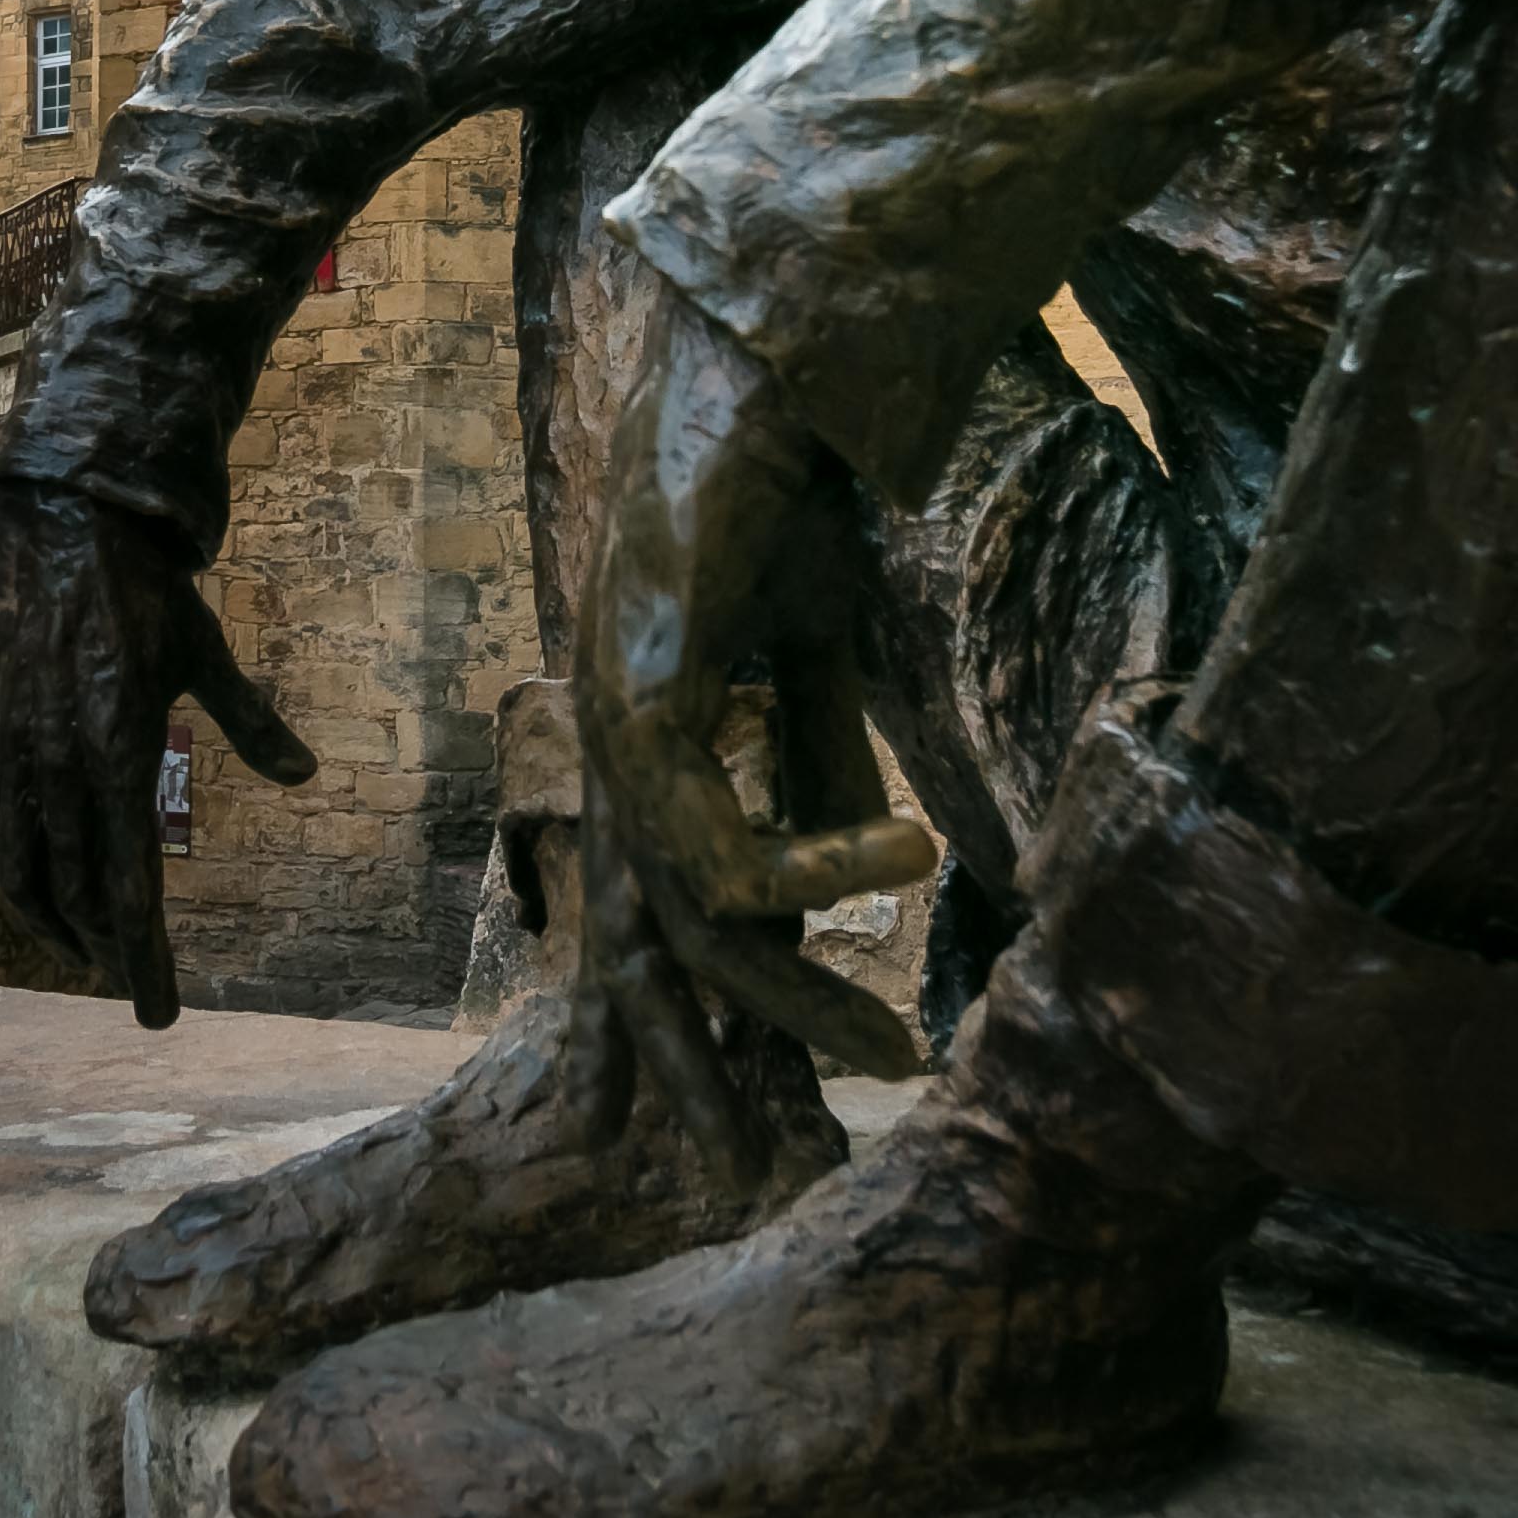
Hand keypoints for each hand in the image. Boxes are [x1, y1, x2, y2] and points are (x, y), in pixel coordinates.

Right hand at [0, 479, 315, 1026]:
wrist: (61, 523)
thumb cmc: (145, 592)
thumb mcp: (206, 656)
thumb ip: (251, 723)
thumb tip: (304, 775)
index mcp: (118, 754)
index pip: (130, 889)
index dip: (144, 959)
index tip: (162, 1013)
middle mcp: (57, 766)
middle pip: (76, 895)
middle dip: (106, 954)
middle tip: (136, 991)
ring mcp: (11, 754)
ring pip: (22, 875)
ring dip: (55, 926)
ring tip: (87, 954)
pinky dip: (11, 875)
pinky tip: (33, 891)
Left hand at [570, 305, 933, 1176]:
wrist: (763, 371)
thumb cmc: (782, 498)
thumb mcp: (813, 659)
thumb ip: (818, 760)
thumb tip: (859, 878)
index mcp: (643, 750)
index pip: (647, 922)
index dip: (686, 1028)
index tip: (749, 1122)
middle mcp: (612, 751)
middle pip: (646, 955)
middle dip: (713, 1068)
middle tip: (793, 1147)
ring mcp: (615, 725)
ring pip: (693, 922)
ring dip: (798, 990)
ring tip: (895, 1033)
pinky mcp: (644, 692)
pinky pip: (721, 846)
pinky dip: (816, 870)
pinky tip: (905, 854)